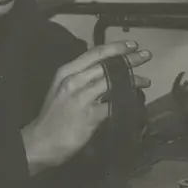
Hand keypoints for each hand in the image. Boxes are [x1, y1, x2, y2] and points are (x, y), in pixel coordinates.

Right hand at [22, 41, 151, 174]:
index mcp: (66, 72)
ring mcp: (82, 98)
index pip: (95, 53)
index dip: (116, 47)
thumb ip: (81, 79)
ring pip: (113, 81)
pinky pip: (115, 104)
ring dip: (133, 80)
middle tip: (146, 55)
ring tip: (146, 81)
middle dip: (130, 59)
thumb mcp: (62, 90)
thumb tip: (106, 72)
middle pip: (107, 65)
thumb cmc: (53, 117)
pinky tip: (135, 103)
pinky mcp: (90, 115)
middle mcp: (74, 81)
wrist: (41, 142)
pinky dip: (128, 102)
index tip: (132, 45)